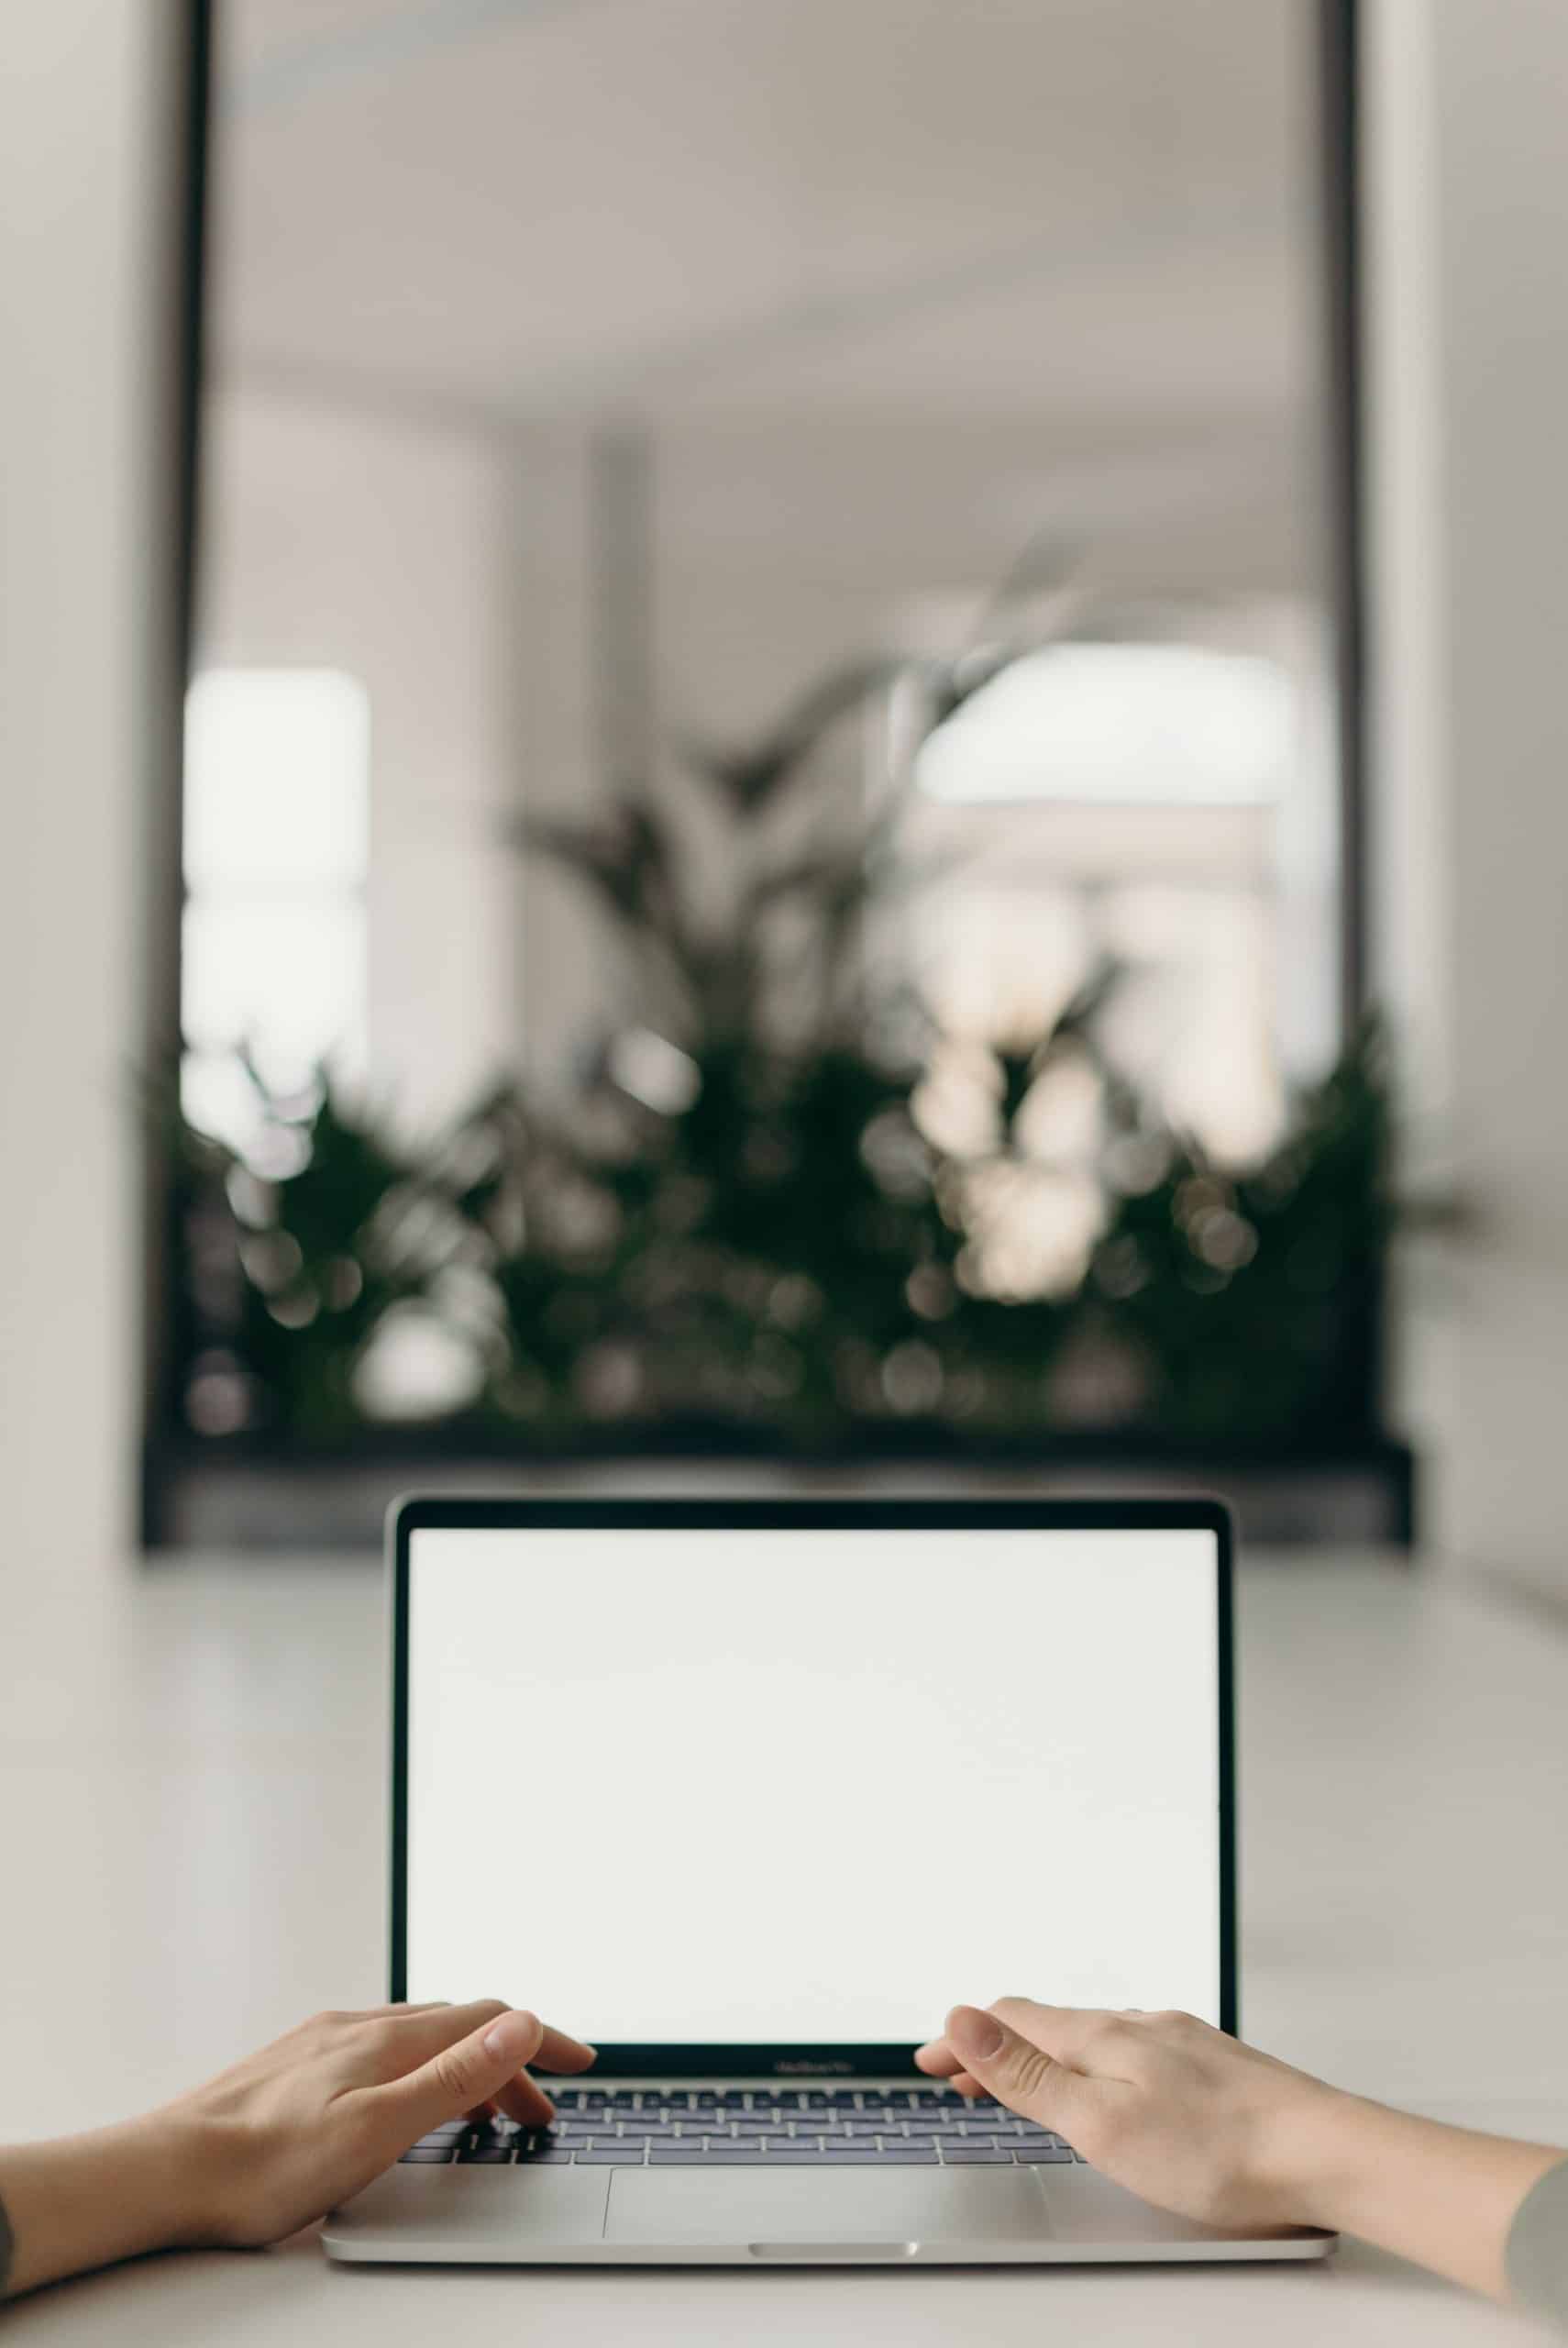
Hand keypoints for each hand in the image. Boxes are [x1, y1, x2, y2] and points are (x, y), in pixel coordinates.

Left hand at [0, 2000, 594, 2297]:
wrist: (167, 2171)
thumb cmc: (264, 2168)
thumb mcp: (378, 2129)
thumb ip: (453, 2077)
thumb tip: (521, 2022)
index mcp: (389, 2040)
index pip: (490, 2021)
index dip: (542, 2040)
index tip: (582, 2063)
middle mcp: (360, 2027)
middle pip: (459, 2028)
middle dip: (511, 2062)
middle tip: (541, 2110)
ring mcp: (326, 2041)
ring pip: (418, 2038)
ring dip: (465, 2067)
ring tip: (483, 2111)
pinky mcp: (299, 2062)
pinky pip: (381, 2049)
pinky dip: (420, 2068)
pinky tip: (403, 2099)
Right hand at [917, 2000, 1564, 2297]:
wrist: (1328, 2155)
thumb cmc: (1221, 2152)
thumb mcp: (1101, 2123)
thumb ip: (1029, 2075)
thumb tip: (961, 2017)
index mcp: (1104, 2036)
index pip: (1012, 2020)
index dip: (963, 2039)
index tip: (927, 2060)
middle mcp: (1141, 2025)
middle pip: (1050, 2025)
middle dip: (997, 2046)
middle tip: (961, 2075)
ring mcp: (1181, 2042)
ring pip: (1094, 2037)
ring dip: (1045, 2054)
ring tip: (1025, 2081)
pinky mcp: (1214, 2067)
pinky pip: (1133, 2051)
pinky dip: (1094, 2063)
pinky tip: (1113, 2087)